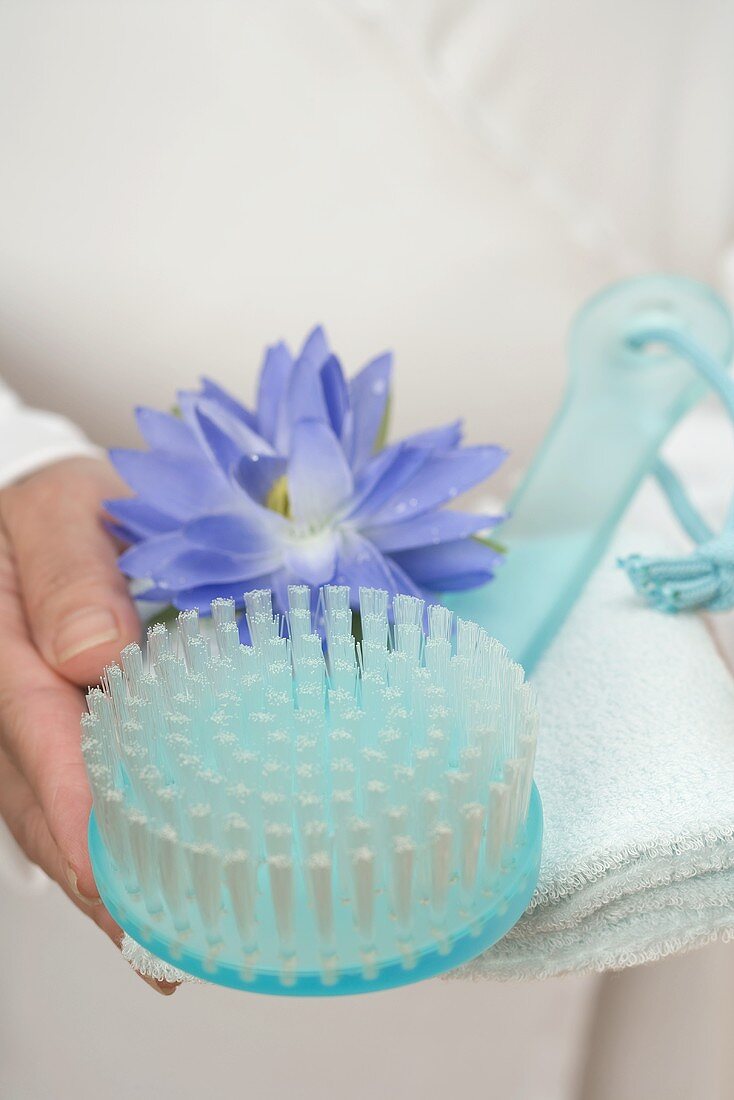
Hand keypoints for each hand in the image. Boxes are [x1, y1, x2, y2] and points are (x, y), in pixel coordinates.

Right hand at [0, 456, 176, 993]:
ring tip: (166, 948)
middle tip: (158, 952)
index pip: (39, 740)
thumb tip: (95, 653)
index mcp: (8, 651)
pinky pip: (77, 799)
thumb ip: (72, 573)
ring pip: (57, 819)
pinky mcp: (59, 734)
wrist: (46, 506)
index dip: (77, 813)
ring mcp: (30, 729)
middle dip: (97, 882)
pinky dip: (114, 849)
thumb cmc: (60, 507)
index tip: (117, 876)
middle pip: (43, 807)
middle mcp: (10, 706)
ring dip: (107, 885)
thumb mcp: (63, 511)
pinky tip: (159, 889)